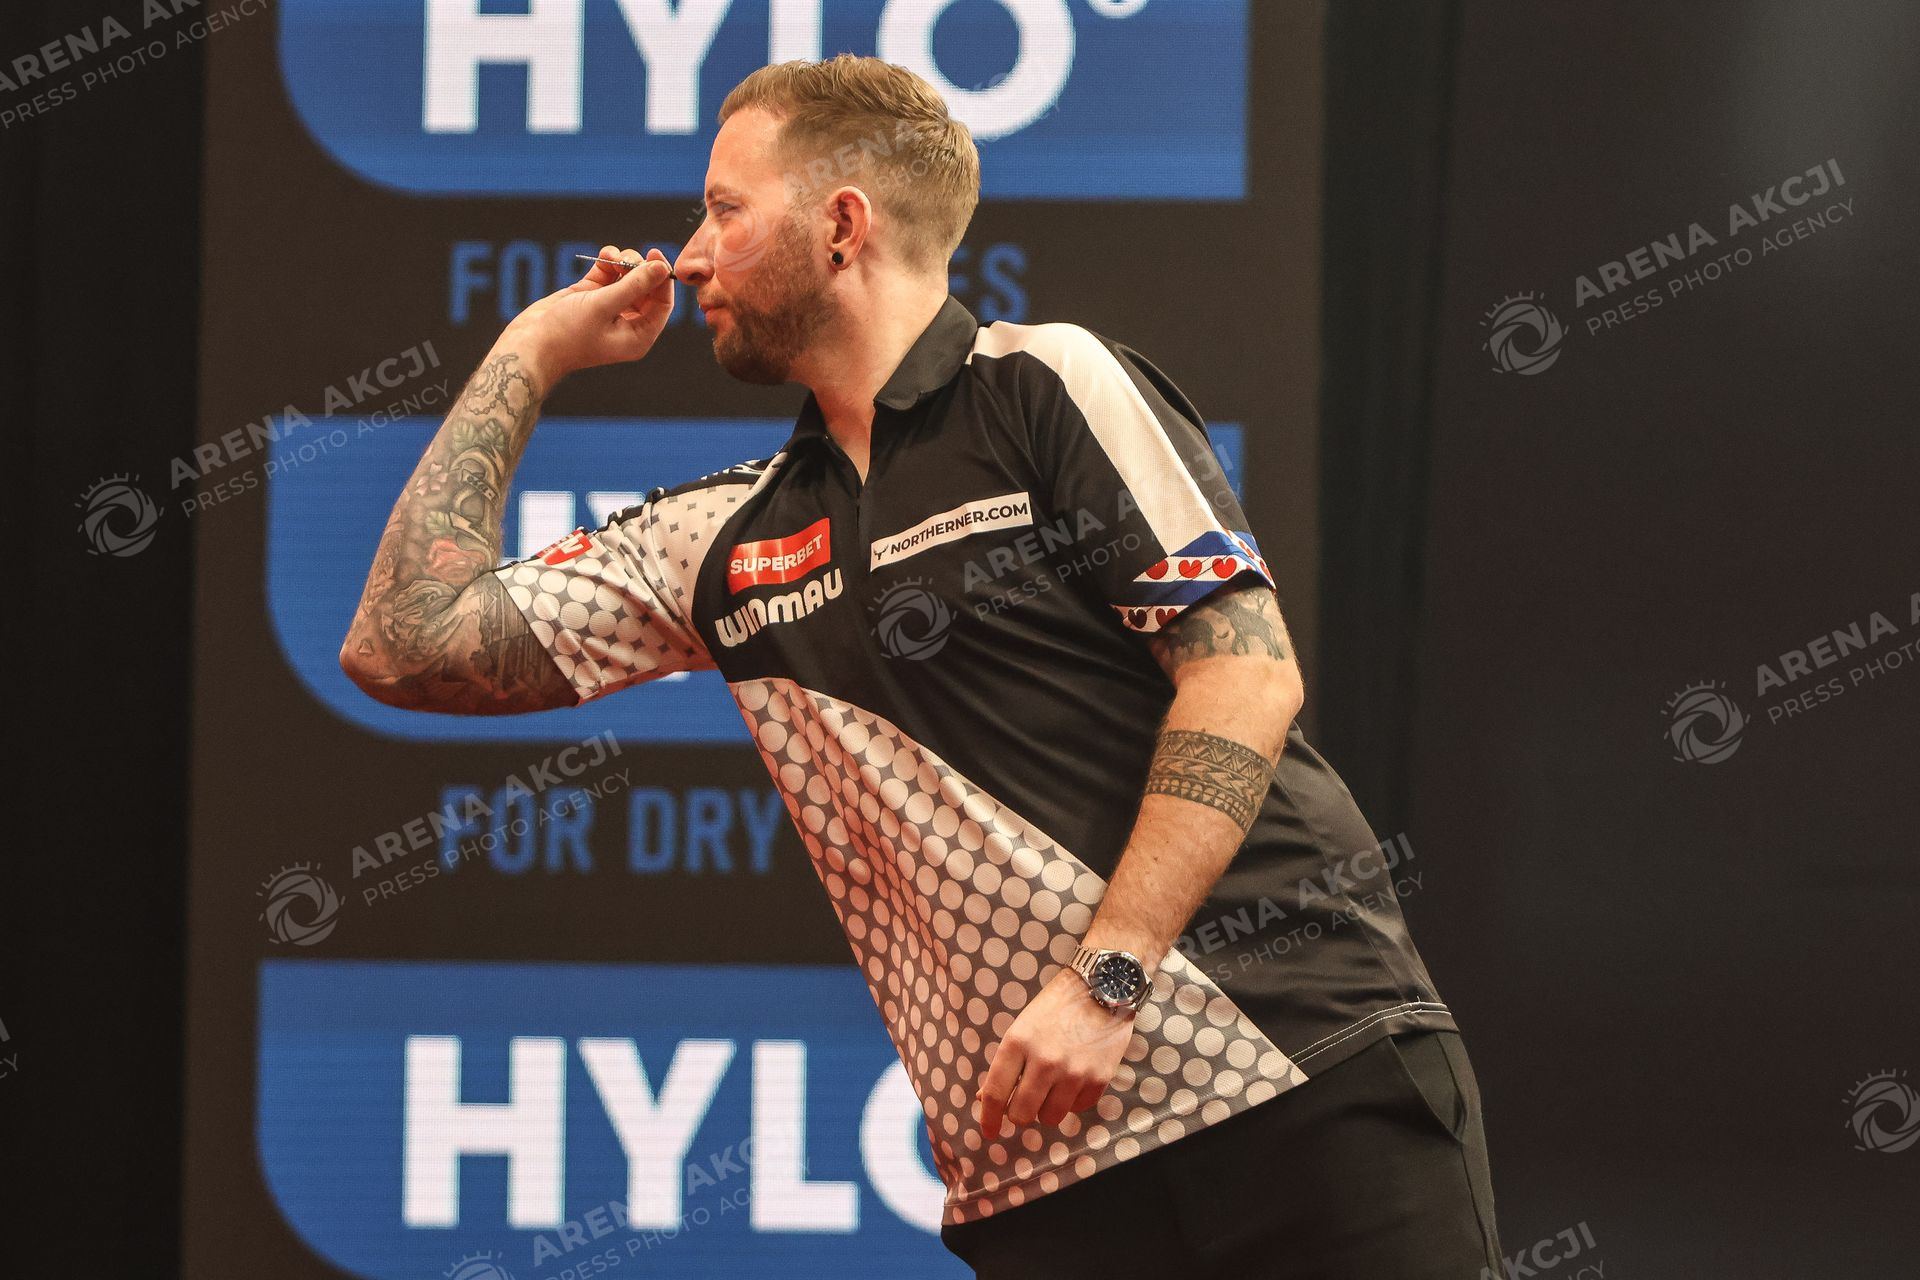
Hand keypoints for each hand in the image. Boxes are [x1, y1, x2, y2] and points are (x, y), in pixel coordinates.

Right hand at [496, 245, 675, 385]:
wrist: (529, 344)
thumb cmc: (567, 334)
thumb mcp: (604, 306)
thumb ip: (634, 285)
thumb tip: (661, 267)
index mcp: (638, 337)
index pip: (662, 304)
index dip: (661, 278)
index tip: (655, 254)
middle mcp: (627, 324)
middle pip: (646, 289)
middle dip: (638, 268)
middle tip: (626, 257)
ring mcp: (609, 310)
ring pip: (627, 279)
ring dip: (622, 263)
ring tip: (611, 255)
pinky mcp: (590, 298)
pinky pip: (608, 276)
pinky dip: (607, 264)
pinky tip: (604, 255)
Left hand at [975, 966, 1136, 1138]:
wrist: (1102, 987)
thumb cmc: (1056, 1006)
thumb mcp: (1022, 1028)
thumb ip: (1006, 1065)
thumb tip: (985, 1098)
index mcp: (1018, 1043)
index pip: (995, 1092)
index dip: (988, 1118)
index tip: (989, 1131)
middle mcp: (1045, 1060)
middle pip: (1021, 1114)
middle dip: (1019, 1114)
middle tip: (1024, 1104)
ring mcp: (1074, 1072)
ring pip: (1050, 1117)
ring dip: (1047, 1109)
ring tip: (1052, 1089)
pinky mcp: (1099, 1078)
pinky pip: (1078, 1109)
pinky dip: (1072, 1101)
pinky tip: (1074, 1080)